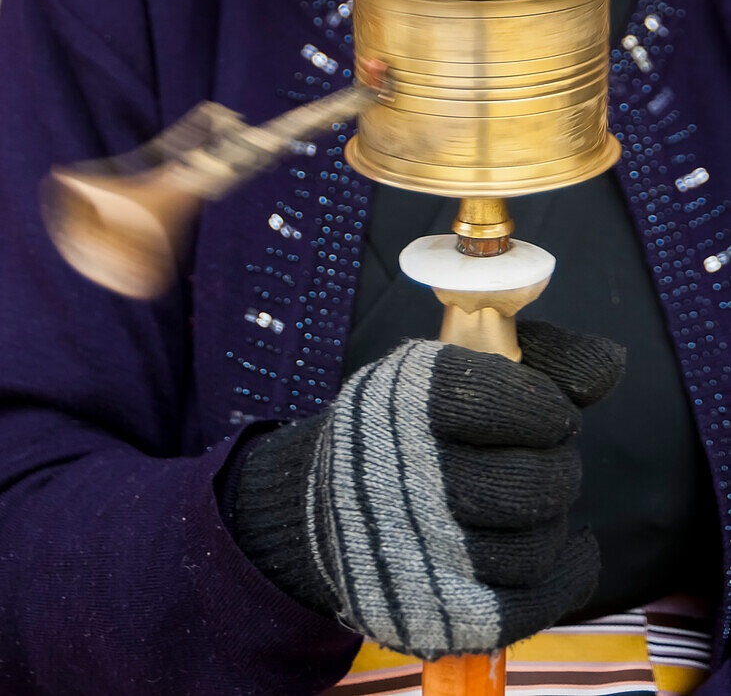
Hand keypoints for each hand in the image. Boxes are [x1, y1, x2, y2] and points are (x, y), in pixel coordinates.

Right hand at [236, 322, 624, 659]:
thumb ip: (539, 357)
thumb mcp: (454, 368)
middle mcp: (408, 478)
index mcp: (409, 401)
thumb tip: (609, 363)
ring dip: (550, 518)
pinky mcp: (438, 614)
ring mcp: (420, 554)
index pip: (515, 403)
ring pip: (539, 545)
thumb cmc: (409, 426)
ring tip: (529, 498)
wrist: (329, 504)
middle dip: (556, 466)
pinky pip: (537, 600)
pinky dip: (567, 569)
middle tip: (544, 457)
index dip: (547, 409)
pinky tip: (566, 545)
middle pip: (536, 483)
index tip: (547, 413)